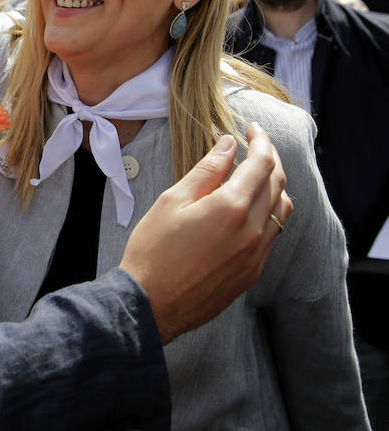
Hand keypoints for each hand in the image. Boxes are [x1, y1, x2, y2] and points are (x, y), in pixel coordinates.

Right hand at [120, 123, 291, 343]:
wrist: (151, 303)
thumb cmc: (153, 249)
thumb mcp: (172, 201)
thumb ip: (206, 171)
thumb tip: (228, 145)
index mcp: (232, 207)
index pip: (262, 163)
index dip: (261, 141)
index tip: (252, 129)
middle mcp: (254, 230)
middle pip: (278, 183)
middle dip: (270, 158)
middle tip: (256, 145)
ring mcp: (257, 254)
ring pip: (282, 210)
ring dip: (274, 186)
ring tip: (255, 175)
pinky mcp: (252, 272)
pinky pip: (272, 234)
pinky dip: (268, 212)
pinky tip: (248, 209)